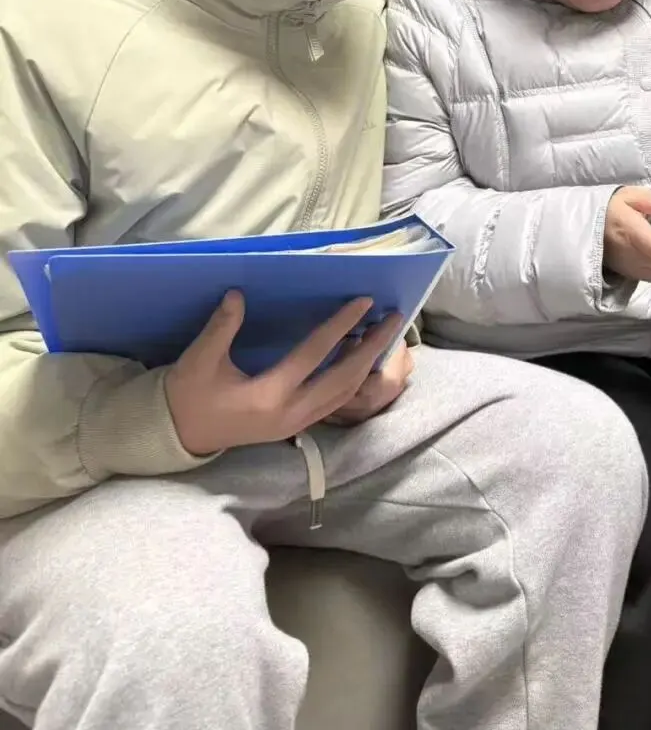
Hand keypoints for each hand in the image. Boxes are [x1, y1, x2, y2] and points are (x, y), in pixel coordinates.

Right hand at [164, 292, 404, 456]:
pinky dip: (352, 379)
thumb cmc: (188, 395)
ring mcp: (295, 424)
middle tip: (394, 319)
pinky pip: (334, 402)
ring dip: (366, 364)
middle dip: (372, 348)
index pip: (314, 354)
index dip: (341, 325)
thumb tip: (238, 294)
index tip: (364, 302)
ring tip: (382, 335)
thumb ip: (220, 327)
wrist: (179, 435)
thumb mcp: (198, 360)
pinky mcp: (294, 426)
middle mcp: (290, 414)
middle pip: (344, 379)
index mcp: (269, 396)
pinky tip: (358, 359)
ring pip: (344, 394)